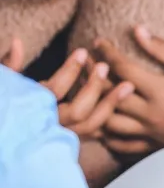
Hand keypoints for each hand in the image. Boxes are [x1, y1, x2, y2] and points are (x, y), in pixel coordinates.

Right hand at [3, 38, 133, 138]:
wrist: (5, 146)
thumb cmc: (2, 106)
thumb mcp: (1, 83)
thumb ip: (8, 64)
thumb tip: (17, 41)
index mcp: (29, 109)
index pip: (54, 90)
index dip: (69, 70)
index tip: (82, 51)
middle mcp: (46, 126)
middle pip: (78, 112)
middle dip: (94, 88)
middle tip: (105, 66)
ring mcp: (59, 137)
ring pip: (90, 126)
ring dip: (110, 105)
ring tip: (128, 85)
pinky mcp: (69, 143)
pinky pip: (94, 135)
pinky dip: (108, 120)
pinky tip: (122, 103)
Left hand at [96, 26, 163, 153]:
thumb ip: (162, 49)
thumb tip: (137, 30)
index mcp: (162, 93)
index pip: (124, 69)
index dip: (108, 52)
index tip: (99, 41)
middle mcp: (153, 116)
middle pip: (109, 96)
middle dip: (93, 78)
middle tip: (84, 64)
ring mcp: (153, 134)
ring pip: (110, 124)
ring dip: (96, 107)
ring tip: (89, 93)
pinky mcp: (155, 146)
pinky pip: (122, 146)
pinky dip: (108, 136)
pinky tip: (103, 122)